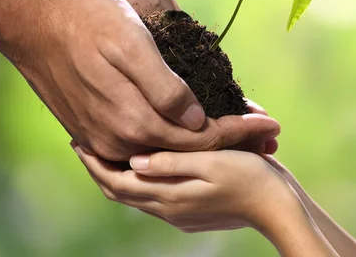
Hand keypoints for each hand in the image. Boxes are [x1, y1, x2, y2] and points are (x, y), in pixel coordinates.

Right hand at [0, 0, 279, 160]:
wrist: (30, 19)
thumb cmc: (82, 18)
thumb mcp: (129, 42)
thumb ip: (164, 88)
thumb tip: (197, 121)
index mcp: (133, 119)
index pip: (199, 139)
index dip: (238, 131)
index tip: (272, 123)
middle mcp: (119, 138)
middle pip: (186, 153)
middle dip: (230, 143)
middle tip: (267, 136)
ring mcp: (102, 137)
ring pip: (164, 152)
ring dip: (203, 145)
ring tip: (237, 135)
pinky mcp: (91, 129)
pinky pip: (141, 145)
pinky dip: (172, 142)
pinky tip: (186, 132)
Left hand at [71, 144, 294, 231]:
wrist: (278, 208)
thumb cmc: (249, 178)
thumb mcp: (211, 164)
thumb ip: (171, 164)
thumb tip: (133, 162)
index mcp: (169, 197)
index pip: (116, 183)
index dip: (94, 164)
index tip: (78, 142)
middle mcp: (167, 209)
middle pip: (118, 192)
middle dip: (98, 169)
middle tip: (83, 144)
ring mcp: (177, 212)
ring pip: (132, 195)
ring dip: (115, 174)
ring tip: (104, 149)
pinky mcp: (187, 210)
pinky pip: (149, 195)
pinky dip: (135, 179)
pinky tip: (138, 160)